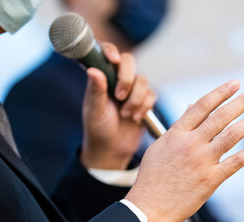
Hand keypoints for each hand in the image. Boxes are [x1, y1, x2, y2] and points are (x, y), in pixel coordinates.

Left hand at [81, 43, 155, 169]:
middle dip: (127, 79)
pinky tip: (135, 118)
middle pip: (129, 61)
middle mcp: (117, 78)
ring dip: (135, 99)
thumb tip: (92, 70)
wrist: (112, 149)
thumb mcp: (95, 110)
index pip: (107, 53)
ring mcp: (132, 89)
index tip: (113, 60)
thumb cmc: (98, 128)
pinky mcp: (145, 101)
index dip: (111, 51)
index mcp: (101, 76)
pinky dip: (144, 107)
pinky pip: (152, 96)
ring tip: (126, 114)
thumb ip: (96, 90)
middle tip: (119, 96)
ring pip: (143, 81)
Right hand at [125, 80, 243, 221]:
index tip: (235, 84)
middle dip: (242, 101)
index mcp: (177, 134)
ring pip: (231, 136)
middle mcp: (191, 144)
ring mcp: (202, 162)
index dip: (221, 93)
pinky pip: (234, 162)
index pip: (203, 106)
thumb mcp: (160, 146)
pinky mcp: (210, 180)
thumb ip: (179, 127)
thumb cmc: (152, 177)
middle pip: (221, 117)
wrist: (149, 206)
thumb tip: (192, 107)